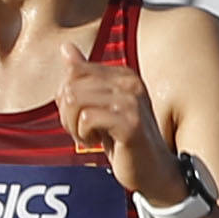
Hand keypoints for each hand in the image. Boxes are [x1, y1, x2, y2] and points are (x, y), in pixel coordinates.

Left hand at [60, 54, 171, 197]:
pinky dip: (83, 134)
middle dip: (67, 113)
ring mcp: (132, 103)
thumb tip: (66, 47)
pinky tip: (97, 142)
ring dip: (73, 125)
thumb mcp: (101, 104)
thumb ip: (84, 75)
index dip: (68, 96)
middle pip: (70, 87)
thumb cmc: (124, 139)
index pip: (74, 72)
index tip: (82, 115)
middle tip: (83, 130)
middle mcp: (130, 84)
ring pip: (74, 101)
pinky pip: (86, 119)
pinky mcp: (131, 124)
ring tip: (89, 135)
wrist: (153, 170)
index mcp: (124, 75)